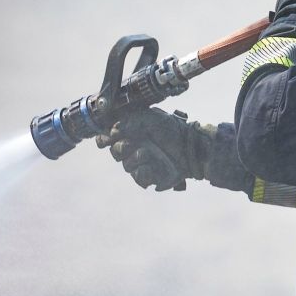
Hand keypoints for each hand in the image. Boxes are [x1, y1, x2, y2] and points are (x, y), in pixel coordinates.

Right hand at [95, 107, 214, 190]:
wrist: (191, 146)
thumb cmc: (172, 129)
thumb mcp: (152, 117)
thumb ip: (131, 121)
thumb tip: (113, 129)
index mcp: (131, 134)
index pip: (109, 138)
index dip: (104, 139)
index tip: (106, 139)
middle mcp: (134, 149)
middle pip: (115, 153)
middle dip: (121, 148)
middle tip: (130, 144)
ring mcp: (141, 164)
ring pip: (127, 165)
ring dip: (136, 158)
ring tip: (148, 153)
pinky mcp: (150, 176)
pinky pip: (139, 178)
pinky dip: (144, 172)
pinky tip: (151, 166)